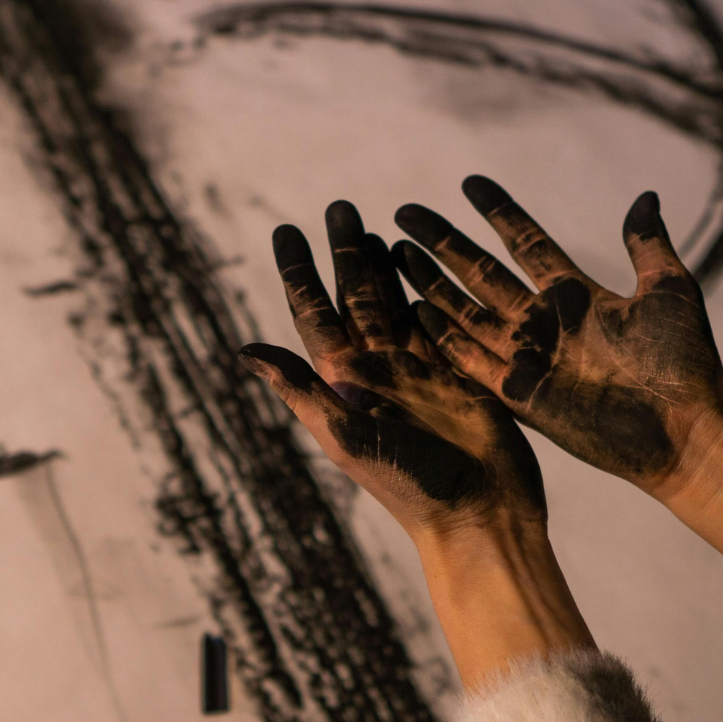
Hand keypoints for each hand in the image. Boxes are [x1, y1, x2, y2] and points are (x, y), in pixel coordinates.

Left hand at [239, 200, 544, 540]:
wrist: (479, 514)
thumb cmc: (408, 484)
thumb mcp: (345, 436)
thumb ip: (300, 390)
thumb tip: (243, 351)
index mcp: (342, 386)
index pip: (314, 316)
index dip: (300, 274)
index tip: (287, 231)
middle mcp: (376, 373)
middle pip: (355, 300)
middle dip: (345, 255)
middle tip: (338, 207)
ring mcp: (418, 372)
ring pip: (395, 304)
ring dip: (382, 266)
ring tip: (371, 226)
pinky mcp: (459, 374)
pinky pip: (438, 320)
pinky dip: (428, 288)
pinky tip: (421, 259)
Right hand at [397, 176, 722, 608]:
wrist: (684, 430)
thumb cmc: (686, 364)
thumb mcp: (670, 290)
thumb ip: (647, 245)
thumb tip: (644, 196)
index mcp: (578, 296)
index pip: (526, 243)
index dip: (499, 213)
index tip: (470, 183)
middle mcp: (544, 323)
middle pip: (480, 273)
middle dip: (443, 243)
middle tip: (405, 215)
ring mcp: (528, 358)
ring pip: (465, 312)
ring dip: (430, 284)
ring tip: (396, 254)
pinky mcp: (520, 394)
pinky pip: (470, 360)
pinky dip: (440, 337)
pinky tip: (411, 311)